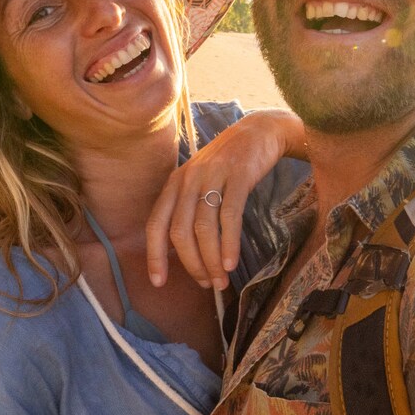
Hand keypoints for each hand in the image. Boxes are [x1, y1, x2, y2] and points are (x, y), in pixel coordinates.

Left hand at [145, 109, 304, 288]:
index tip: (158, 282)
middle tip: (206, 284)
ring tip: (221, 280)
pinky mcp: (238, 176)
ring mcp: (213, 176)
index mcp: (175, 183)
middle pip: (180, 232)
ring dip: (211, 260)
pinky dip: (229, 243)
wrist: (260, 130)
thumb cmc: (229, 163)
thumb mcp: (200, 179)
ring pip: (204, 228)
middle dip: (191, 264)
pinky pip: (229, 217)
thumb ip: (188, 207)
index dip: (154, 255)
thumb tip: (186, 252)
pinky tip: (232, 262)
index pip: (155, 224)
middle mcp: (189, 179)